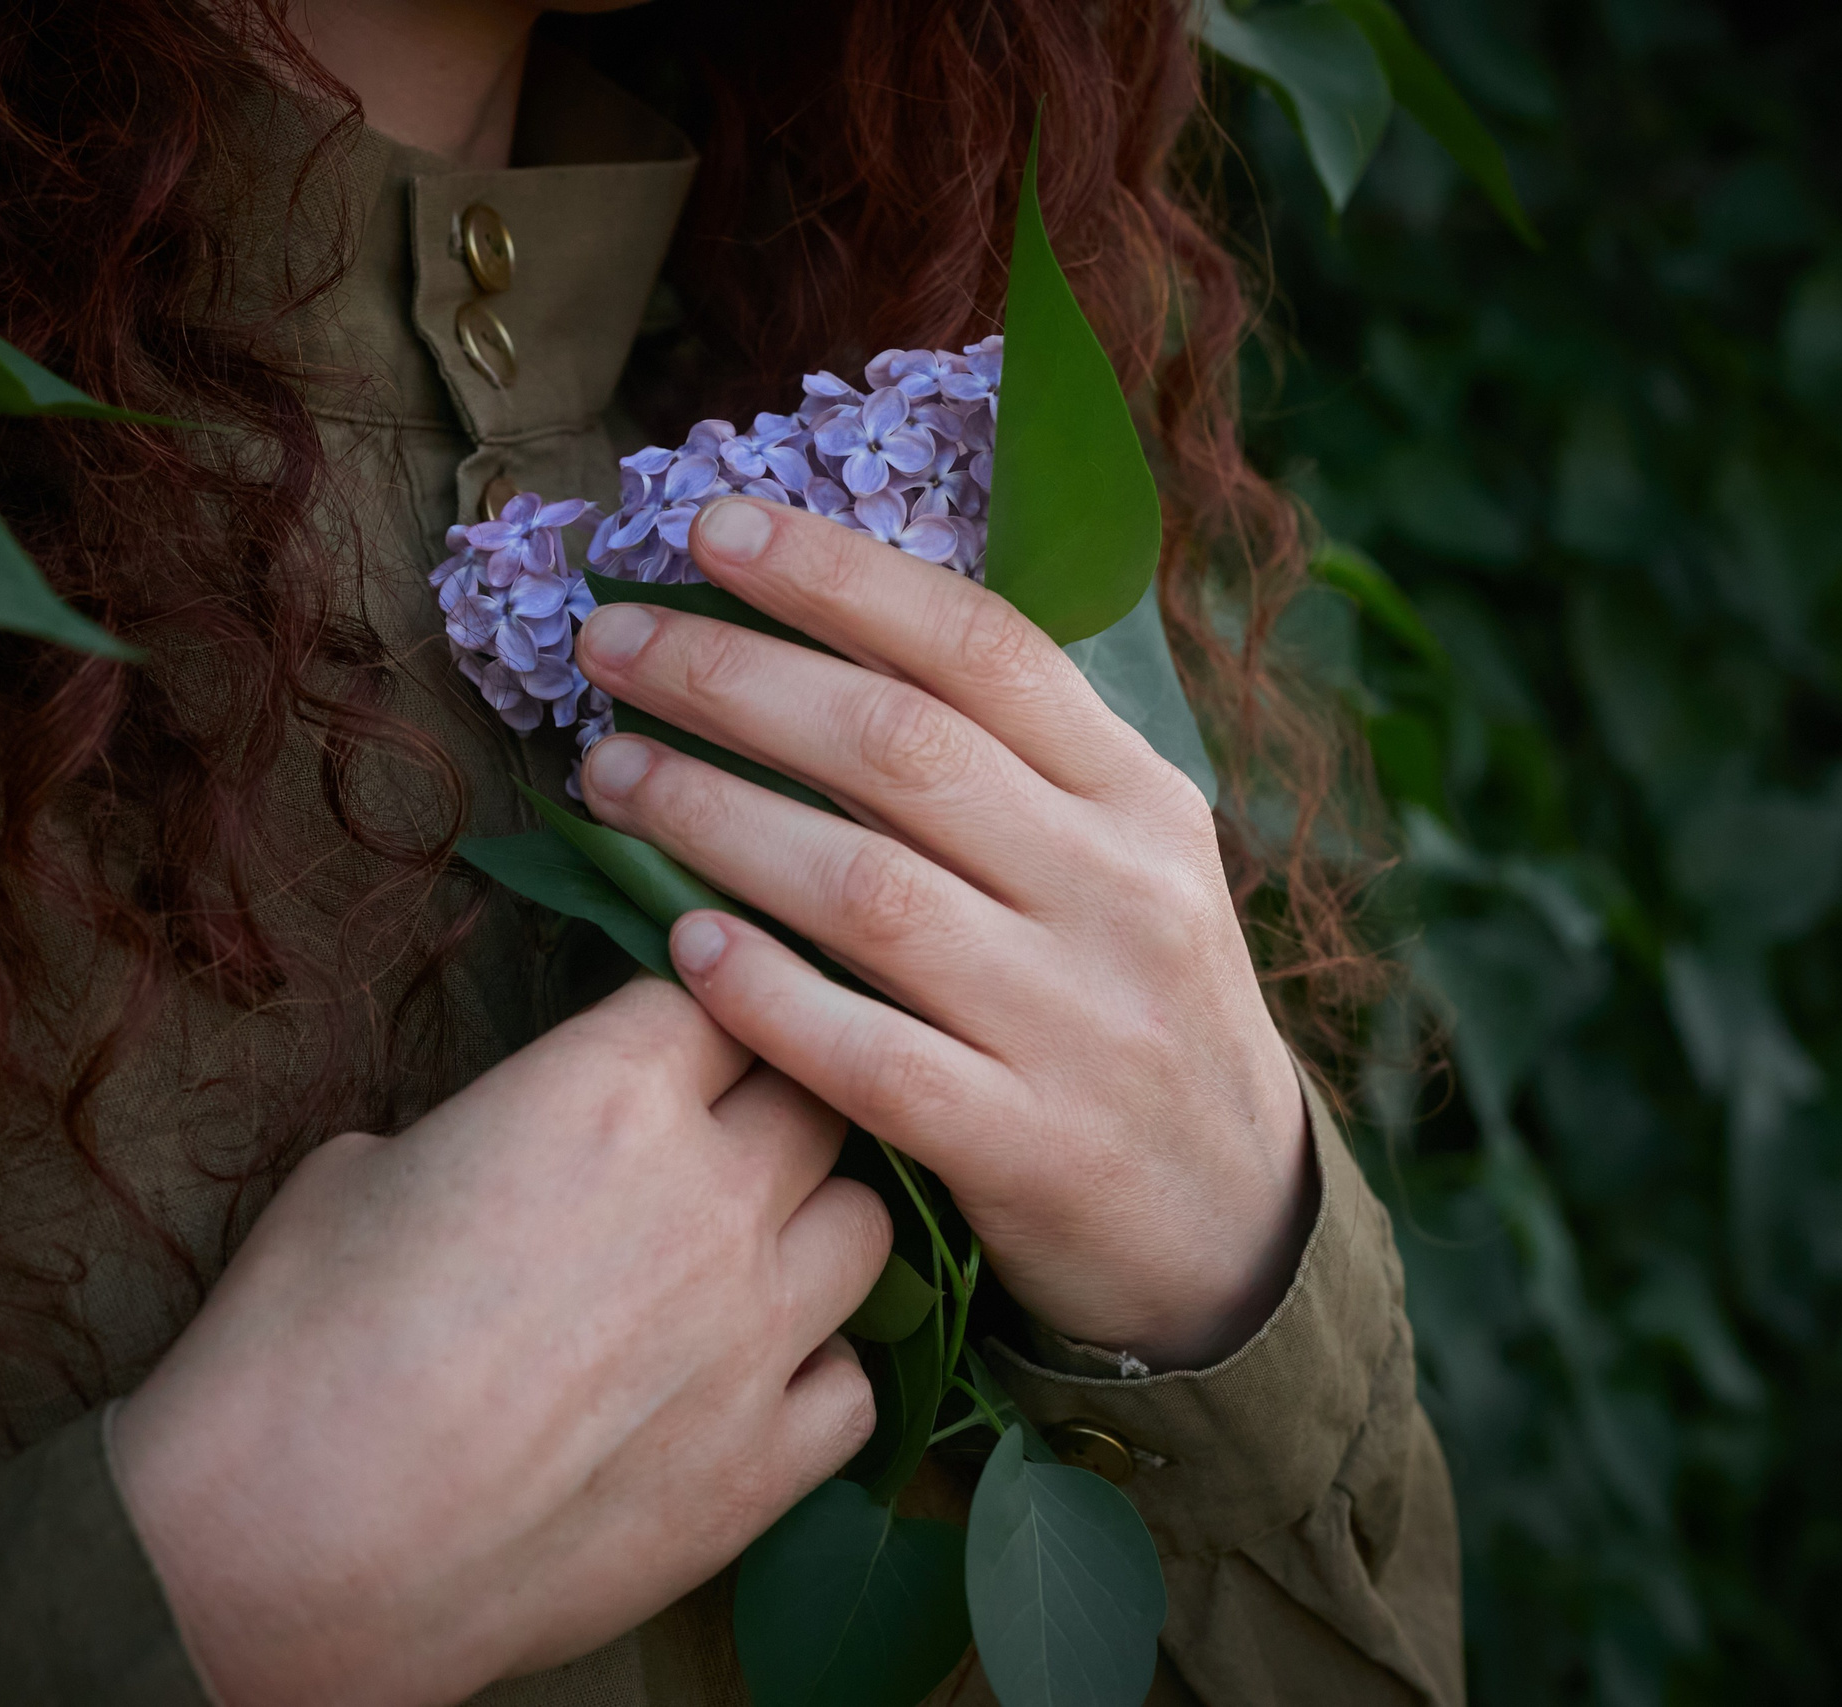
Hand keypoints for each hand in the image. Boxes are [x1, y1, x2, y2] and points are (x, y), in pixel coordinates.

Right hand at [112, 978, 887, 1706]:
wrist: (293, 1549)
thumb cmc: (296, 1346)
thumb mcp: (364, 1169)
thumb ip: (486, 1129)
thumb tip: (507, 1151)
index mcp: (607, 1090)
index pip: (716, 994)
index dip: (691, 1016)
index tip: (672, 1038)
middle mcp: (711, 1194)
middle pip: (816, 1092)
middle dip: (772, 1101)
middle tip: (713, 1140)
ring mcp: (755, 1334)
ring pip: (866, 1226)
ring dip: (814, 1226)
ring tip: (747, 1257)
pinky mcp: (764, 1465)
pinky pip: (853, 1385)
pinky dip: (814, 1374)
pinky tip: (749, 1384)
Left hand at [573, 496, 1312, 1370]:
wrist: (1232, 1221)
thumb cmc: (1130, 1007)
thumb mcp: (1122, 858)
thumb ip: (1010, 761)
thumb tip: (824, 630)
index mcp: (1138, 796)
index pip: (981, 647)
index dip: (837, 577)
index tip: (710, 533)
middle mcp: (1117, 890)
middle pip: (899, 748)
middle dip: (733, 679)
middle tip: (609, 647)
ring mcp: (1076, 1022)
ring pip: (866, 892)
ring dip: (715, 819)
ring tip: (609, 776)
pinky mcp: (1027, 1146)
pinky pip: (868, 1055)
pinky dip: (764, 993)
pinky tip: (677, 946)